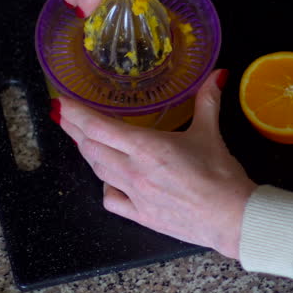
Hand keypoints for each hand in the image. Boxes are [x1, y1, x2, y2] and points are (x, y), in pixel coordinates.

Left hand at [56, 69, 256, 258]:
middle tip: (64, 116)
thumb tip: (216, 74)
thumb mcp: (211, 132)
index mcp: (147, 148)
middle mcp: (134, 171)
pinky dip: (105, 186)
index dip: (74, 113)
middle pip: (90, 148)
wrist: (232, 218)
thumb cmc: (221, 177)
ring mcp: (134, 196)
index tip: (60, 103)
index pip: (97, 127)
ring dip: (87, 153)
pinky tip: (110, 179)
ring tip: (82, 139)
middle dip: (74, 130)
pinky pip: (110, 199)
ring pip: (97, 171)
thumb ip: (208, 100)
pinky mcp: (140, 215)